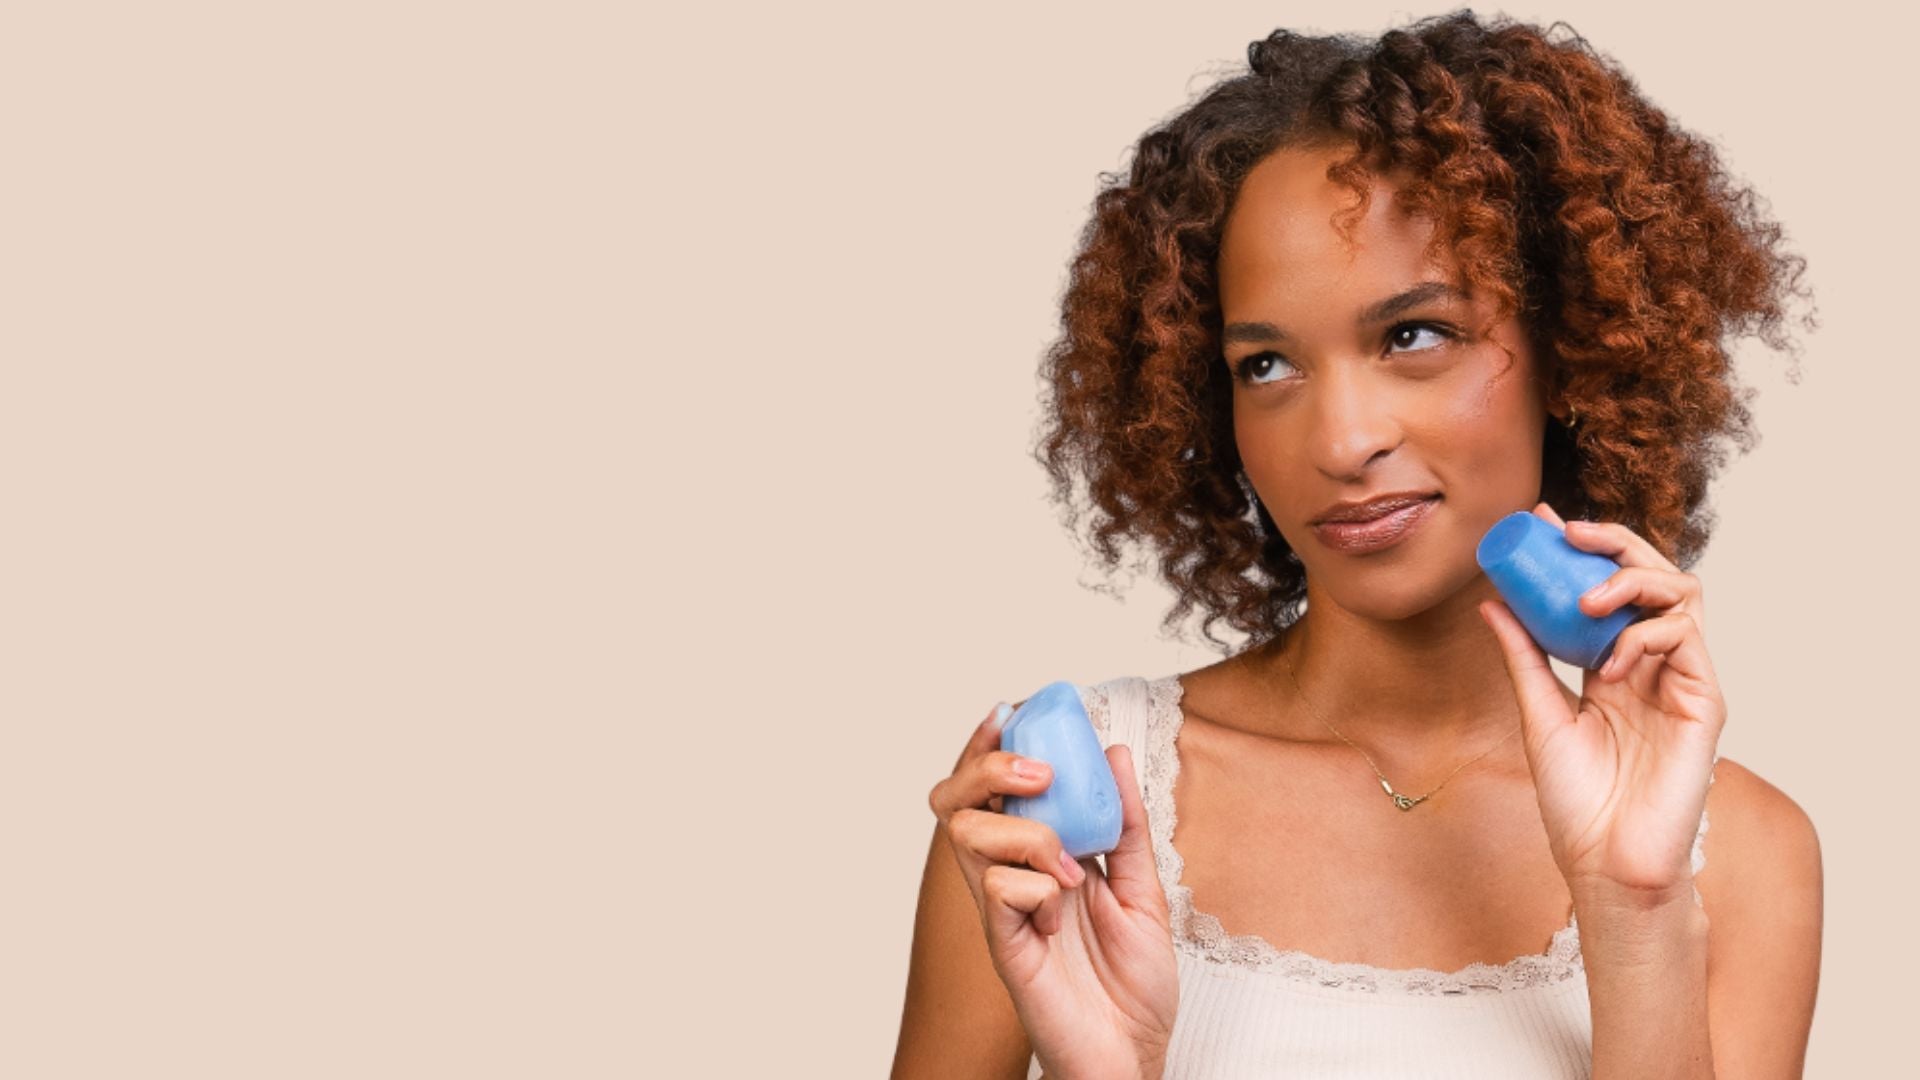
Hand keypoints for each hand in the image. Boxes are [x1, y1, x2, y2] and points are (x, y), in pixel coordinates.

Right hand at [928, 703, 1176, 1078]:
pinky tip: (1062, 907)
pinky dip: (1033, 884)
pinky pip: (997, 892)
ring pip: (968, 836)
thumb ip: (1127, 825)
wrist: (1133, 1054)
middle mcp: (1009, 878)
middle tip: (1040, 772)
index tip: (1011, 709)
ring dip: (1025, 831)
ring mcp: (1002, 912)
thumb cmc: (1132, 983)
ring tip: (1070, 863)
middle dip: (987, 767)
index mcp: (1036, 859)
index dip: (988, 745)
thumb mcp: (1145, 889)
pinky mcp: (1005, 948)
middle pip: (956, 802)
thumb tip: (1114, 752)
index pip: (993, 789)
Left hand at [1476, 502, 1725, 900]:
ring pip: (1683, 594)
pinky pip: (1687, 639)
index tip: (1542, 521)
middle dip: (1615, 544)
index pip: (1608, 590)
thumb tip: (1492, 601)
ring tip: (1587, 603)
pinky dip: (1645, 634)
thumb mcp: (1538, 714)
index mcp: (1613, 666)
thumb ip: (1523, 657)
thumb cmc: (1576, 800)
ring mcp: (1682, 680)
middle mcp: (1652, 665)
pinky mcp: (1704, 702)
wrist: (1604, 861)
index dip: (1583, 550)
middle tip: (1571, 534)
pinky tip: (1610, 664)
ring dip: (1633, 580)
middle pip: (1654, 577)